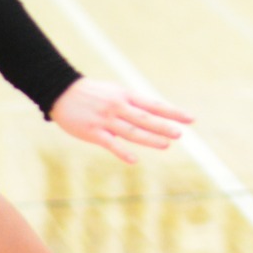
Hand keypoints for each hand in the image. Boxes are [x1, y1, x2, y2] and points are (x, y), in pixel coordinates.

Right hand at [50, 78, 194, 163]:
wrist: (61, 92)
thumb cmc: (93, 93)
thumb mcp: (116, 91)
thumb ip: (134, 103)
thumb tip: (156, 111)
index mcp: (127, 96)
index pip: (154, 104)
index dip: (173, 112)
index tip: (191, 119)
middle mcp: (118, 107)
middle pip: (145, 118)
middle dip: (164, 126)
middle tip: (181, 133)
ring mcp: (106, 120)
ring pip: (131, 131)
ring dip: (149, 139)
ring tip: (166, 145)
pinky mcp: (92, 132)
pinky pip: (110, 143)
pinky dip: (122, 152)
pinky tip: (134, 160)